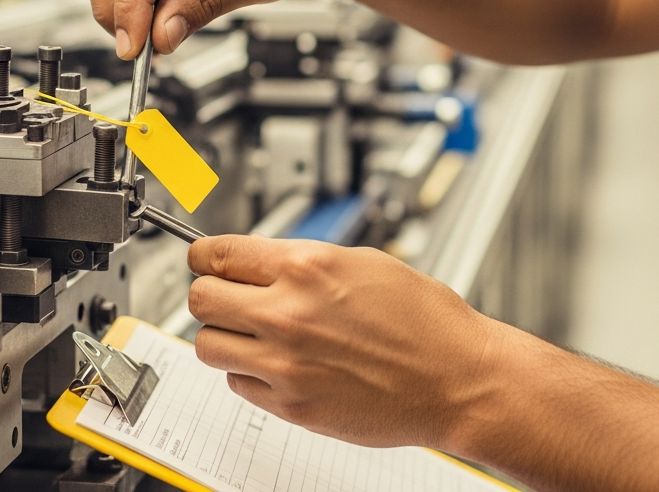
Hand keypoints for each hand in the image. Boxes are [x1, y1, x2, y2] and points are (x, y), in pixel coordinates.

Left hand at [186, 234, 500, 448]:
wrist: (458, 378)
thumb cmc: (425, 321)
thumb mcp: (364, 263)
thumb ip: (303, 261)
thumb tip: (259, 261)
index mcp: (306, 267)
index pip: (217, 254)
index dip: (204, 256)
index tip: (204, 260)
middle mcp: (287, 313)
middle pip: (199, 299)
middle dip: (210, 294)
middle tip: (226, 297)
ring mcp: (285, 363)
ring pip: (208, 345)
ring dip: (224, 337)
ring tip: (253, 335)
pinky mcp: (291, 405)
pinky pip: (238, 384)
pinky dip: (249, 373)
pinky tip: (279, 365)